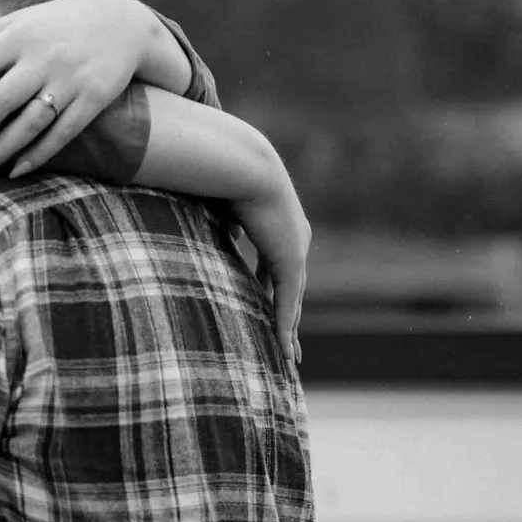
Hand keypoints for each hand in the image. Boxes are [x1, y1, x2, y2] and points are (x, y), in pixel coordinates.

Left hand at [0, 0, 168, 177]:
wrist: (123, 23)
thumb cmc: (53, 26)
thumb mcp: (13, 22)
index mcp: (15, 35)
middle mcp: (41, 57)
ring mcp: (69, 79)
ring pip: (29, 123)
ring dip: (1, 151)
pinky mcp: (93, 98)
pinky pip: (62, 133)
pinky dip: (38, 154)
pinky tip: (16, 170)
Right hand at [236, 177, 310, 366]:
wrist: (243, 164)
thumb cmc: (227, 177)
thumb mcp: (225, 207)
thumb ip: (229, 226)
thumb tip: (230, 237)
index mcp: (282, 227)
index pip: (277, 269)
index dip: (271, 291)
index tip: (265, 307)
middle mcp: (296, 240)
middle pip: (292, 290)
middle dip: (288, 318)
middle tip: (288, 345)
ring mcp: (296, 250)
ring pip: (293, 300)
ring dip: (289, 331)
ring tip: (287, 357)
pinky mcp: (290, 259)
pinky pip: (287, 300)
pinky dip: (284, 325)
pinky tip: (282, 348)